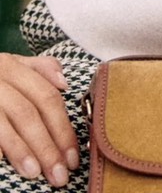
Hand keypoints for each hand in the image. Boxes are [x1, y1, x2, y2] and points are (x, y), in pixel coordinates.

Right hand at [0, 53, 79, 187]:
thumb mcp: (12, 66)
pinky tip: (0, 164)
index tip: (73, 157)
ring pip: (5, 124)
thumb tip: (64, 84)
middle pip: (28, 114)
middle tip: (59, 175)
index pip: (46, 98)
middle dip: (47, 147)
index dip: (62, 129)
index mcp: (13, 66)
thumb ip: (39, 70)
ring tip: (34, 173)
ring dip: (21, 151)